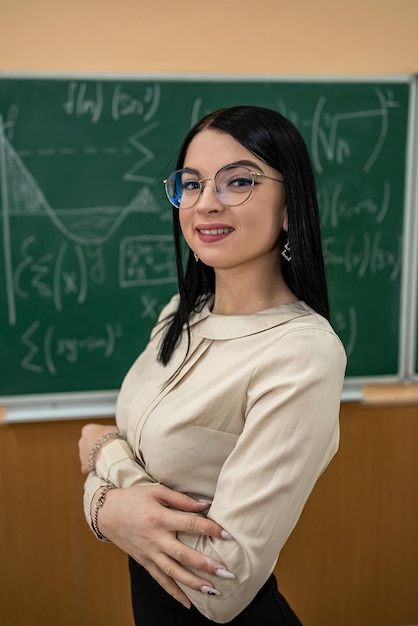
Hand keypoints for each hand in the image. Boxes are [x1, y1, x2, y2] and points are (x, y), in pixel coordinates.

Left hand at [78, 423, 118, 472]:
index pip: (92, 431)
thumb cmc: (112, 438)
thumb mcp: (112, 429)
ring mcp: (82, 454)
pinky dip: (93, 468)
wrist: (110, 452)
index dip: (100, 435)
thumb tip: (112, 434)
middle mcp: (82, 441)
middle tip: (106, 449)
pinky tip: (101, 467)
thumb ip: (108, 432)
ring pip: (87, 455)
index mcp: (87, 429)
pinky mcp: (84, 465)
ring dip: (94, 457)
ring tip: (106, 459)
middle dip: (95, 447)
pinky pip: (87, 467)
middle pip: (88, 444)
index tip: (107, 438)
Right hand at [94, 484, 234, 607]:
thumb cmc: (134, 498)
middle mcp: (155, 538)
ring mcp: (149, 553)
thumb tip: (205, 505)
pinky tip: (188, 603)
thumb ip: (181, 499)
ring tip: (214, 591)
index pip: (190, 524)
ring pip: (173, 572)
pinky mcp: (144, 562)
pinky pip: (160, 580)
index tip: (229, 535)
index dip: (211, 529)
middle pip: (184, 554)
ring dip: (194, 583)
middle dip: (206, 565)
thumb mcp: (157, 491)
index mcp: (160, 518)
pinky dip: (174, 592)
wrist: (106, 512)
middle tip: (226, 572)